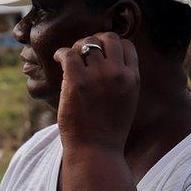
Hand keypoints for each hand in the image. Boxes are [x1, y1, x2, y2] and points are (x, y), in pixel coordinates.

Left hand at [53, 32, 139, 152]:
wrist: (96, 152)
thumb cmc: (108, 132)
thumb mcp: (126, 103)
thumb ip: (121, 82)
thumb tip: (108, 63)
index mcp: (132, 79)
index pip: (126, 45)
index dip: (112, 44)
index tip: (100, 52)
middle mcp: (117, 74)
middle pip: (108, 38)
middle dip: (94, 40)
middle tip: (82, 51)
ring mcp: (98, 76)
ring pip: (87, 43)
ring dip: (76, 47)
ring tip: (69, 57)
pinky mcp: (77, 82)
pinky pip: (68, 54)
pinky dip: (61, 52)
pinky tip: (58, 59)